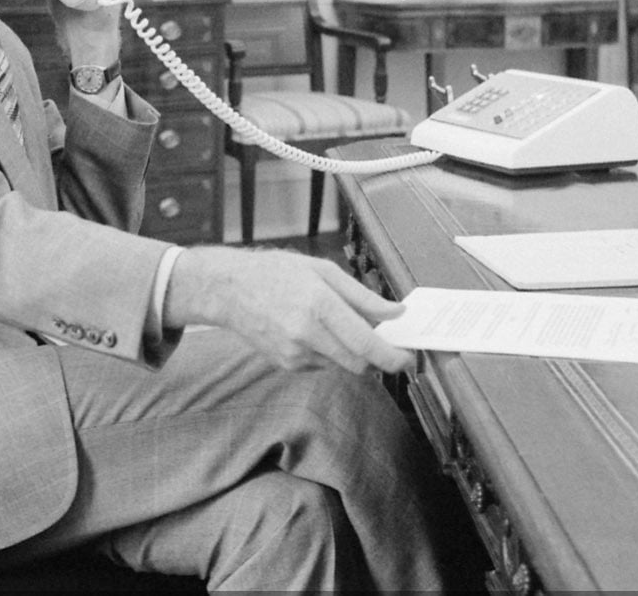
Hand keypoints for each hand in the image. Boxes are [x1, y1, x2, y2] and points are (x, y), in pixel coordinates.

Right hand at [164, 247, 409, 374]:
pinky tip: (318, 332)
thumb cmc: (276, 273)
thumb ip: (362, 296)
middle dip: (378, 359)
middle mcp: (305, 334)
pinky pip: (323, 365)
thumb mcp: (323, 271)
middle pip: (358, 364)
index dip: (392, 357)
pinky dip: (332, 354)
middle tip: (388, 344)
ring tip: (343, 327)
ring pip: (342, 366)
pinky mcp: (286, 365)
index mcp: (318, 305)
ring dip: (354, 355)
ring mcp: (294, 354)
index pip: (365, 344)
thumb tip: (396, 314)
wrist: (229, 290)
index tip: (409, 359)